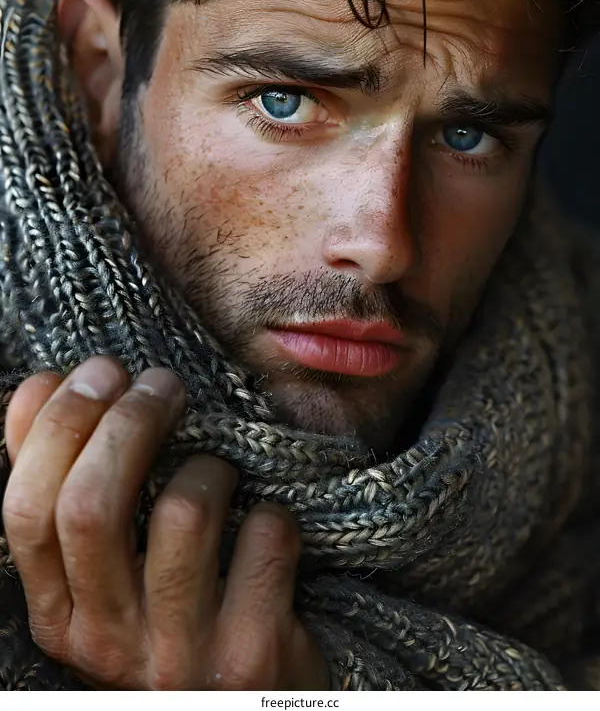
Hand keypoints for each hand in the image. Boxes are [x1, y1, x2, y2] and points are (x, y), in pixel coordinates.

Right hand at [2, 356, 328, 689]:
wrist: (253, 704)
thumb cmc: (179, 617)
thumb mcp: (108, 573)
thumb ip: (68, 489)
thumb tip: (35, 388)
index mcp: (60, 617)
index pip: (27, 510)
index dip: (58, 425)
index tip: (98, 372)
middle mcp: (108, 643)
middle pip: (92, 504)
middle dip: (128, 420)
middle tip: (162, 385)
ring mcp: (181, 653)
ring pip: (184, 511)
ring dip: (210, 466)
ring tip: (219, 473)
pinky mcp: (252, 651)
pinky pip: (263, 537)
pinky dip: (270, 512)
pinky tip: (264, 527)